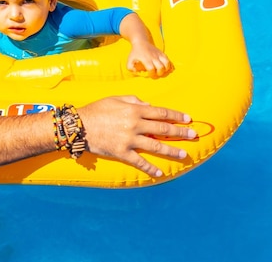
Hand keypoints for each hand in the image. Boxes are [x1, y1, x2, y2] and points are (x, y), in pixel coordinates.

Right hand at [77, 96, 194, 176]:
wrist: (79, 126)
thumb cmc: (96, 109)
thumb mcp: (115, 98)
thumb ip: (134, 100)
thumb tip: (149, 106)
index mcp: (134, 109)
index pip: (161, 112)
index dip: (176, 115)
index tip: (188, 119)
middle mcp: (135, 124)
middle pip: (163, 129)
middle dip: (180, 132)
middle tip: (193, 135)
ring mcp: (129, 140)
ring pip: (155, 146)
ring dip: (171, 151)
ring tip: (184, 154)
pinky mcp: (122, 152)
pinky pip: (139, 161)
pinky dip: (150, 168)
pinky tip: (160, 173)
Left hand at [127, 41, 172, 77]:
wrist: (141, 42)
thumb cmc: (135, 53)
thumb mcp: (129, 60)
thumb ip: (130, 68)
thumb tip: (136, 72)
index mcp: (145, 59)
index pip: (151, 68)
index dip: (152, 74)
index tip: (150, 74)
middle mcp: (153, 57)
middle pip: (161, 67)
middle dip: (159, 73)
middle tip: (156, 74)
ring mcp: (158, 54)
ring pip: (166, 63)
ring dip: (165, 69)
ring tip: (162, 71)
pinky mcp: (162, 53)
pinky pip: (168, 60)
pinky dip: (169, 65)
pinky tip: (166, 68)